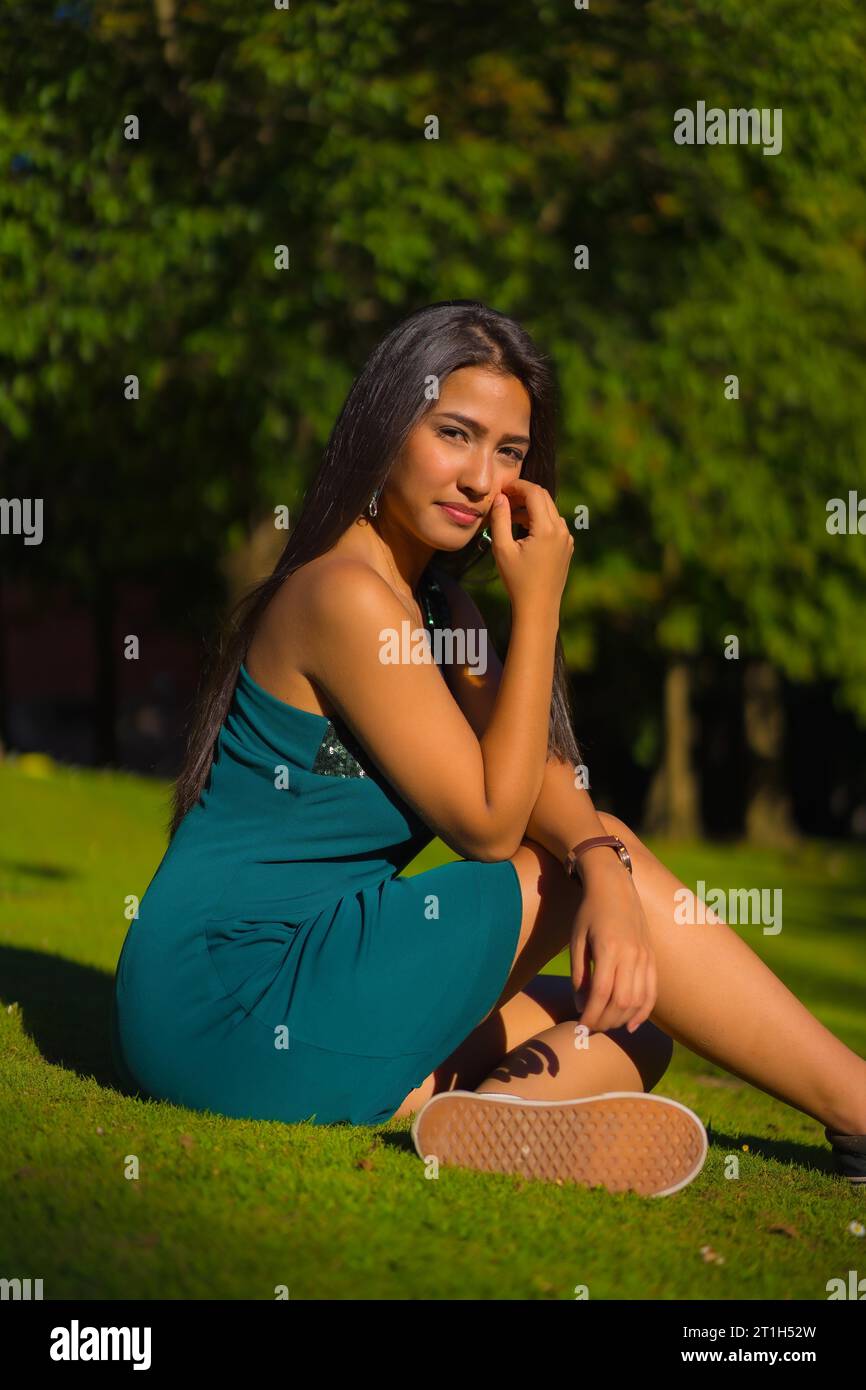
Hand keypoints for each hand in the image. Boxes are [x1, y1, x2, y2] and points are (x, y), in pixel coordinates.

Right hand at [487, 478, 572, 617]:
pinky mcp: (567, 547)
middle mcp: (561, 530)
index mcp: (547, 528)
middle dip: (524, 494)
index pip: (534, 492)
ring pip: (549, 511)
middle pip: (544, 497)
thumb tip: (500, 498)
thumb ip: (500, 519)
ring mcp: (567, 539)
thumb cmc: (517, 580)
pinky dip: (539, 521)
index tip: (501, 489)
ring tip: (509, 518)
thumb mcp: (502, 549)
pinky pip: (554, 525)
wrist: (539, 607)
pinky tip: (523, 532)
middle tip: (504, 500)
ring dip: (530, 508)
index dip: (517, 486)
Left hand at [570, 863, 656, 1034]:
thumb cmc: (589, 912)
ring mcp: (645, 955)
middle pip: (622, 1001)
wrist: (615, 886)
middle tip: (590, 1028)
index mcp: (608, 948)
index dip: (591, 1015)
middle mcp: (631, 953)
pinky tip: (631, 1024)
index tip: (580, 1026)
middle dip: (605, 1021)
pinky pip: (652, 990)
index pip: (601, 993)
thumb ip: (579, 974)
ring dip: (622, 1019)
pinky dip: (643, 1011)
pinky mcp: (651, 956)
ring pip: (638, 1000)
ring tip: (606, 1025)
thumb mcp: (577, 940)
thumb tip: (582, 1006)